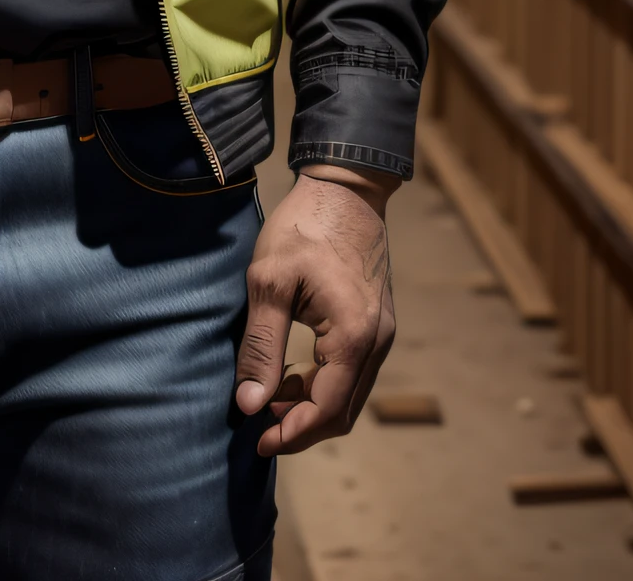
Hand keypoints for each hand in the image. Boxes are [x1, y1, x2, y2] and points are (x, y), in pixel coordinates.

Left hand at [234, 166, 396, 455]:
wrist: (344, 189)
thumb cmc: (303, 227)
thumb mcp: (269, 281)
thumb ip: (262, 346)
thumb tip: (250, 404)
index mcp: (354, 335)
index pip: (326, 409)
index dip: (292, 434)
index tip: (257, 443)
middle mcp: (377, 342)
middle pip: (342, 410)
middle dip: (301, 427)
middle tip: (259, 428)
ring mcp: (382, 333)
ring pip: (348, 393)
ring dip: (311, 407)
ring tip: (268, 400)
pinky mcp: (376, 323)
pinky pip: (352, 371)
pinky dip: (323, 384)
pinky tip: (292, 376)